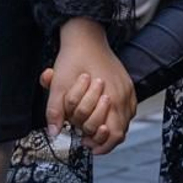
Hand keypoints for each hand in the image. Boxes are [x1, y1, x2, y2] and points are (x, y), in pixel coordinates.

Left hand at [41, 18, 135, 154]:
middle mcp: (123, 95)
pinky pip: (128, 108)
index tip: (88, 145)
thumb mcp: (59, 85)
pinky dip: (117, 116)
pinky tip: (104, 114)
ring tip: (94, 127)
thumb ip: (55, 111)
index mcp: (110, 97)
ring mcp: (127, 88)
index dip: (101, 145)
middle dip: (102, 137)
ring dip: (111, 127)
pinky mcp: (127, 83)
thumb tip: (54, 133)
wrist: (85, 37)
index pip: (114, 134)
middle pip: (121, 130)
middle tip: (87, 137)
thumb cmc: (73, 59)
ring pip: (126, 120)